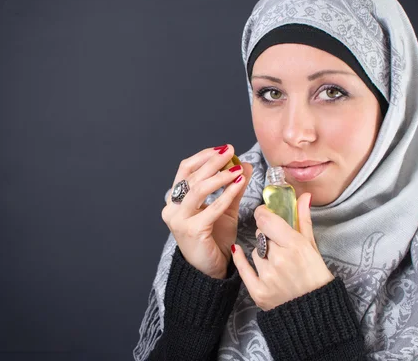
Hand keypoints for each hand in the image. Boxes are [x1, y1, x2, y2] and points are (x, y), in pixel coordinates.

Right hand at [161, 144, 252, 278]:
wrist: (210, 268)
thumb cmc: (214, 238)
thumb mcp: (225, 208)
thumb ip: (233, 187)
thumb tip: (244, 164)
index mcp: (176, 199)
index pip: (185, 169)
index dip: (203, 156)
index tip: (223, 149)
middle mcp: (172, 208)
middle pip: (192, 177)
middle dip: (213, 162)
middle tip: (230, 152)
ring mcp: (179, 220)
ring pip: (198, 190)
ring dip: (219, 177)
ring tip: (236, 170)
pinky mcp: (191, 231)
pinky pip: (211, 208)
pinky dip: (225, 195)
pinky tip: (237, 186)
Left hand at [231, 193, 333, 310]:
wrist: (314, 312)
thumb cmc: (316, 276)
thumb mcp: (312, 246)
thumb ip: (303, 219)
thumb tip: (304, 196)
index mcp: (295, 245)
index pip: (266, 219)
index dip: (263, 214)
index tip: (265, 214)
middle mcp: (279, 259)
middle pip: (261, 234)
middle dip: (267, 234)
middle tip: (277, 242)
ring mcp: (267, 276)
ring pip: (255, 250)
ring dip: (262, 252)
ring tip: (276, 262)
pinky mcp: (258, 291)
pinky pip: (242, 267)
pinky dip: (240, 259)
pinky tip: (238, 251)